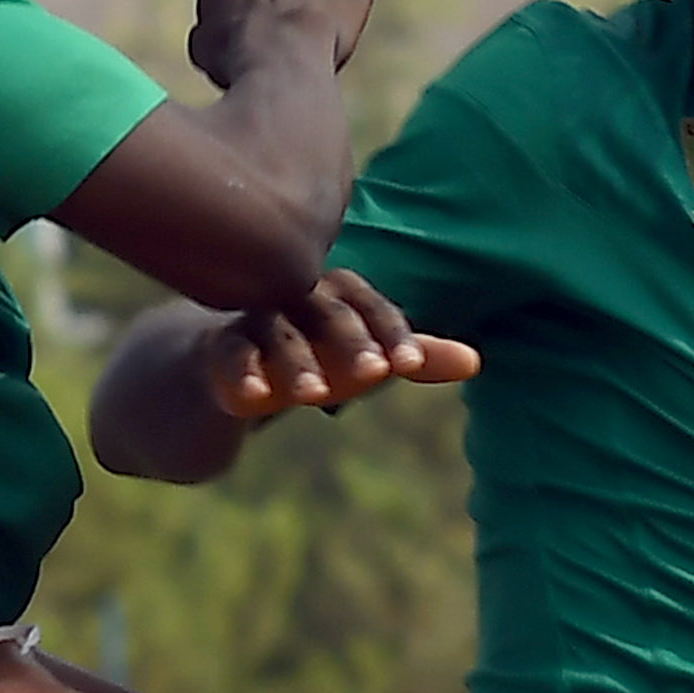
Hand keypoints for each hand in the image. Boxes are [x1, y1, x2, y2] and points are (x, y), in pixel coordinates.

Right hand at [194, 272, 476, 424]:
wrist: (229, 368)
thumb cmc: (310, 353)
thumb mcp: (362, 356)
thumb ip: (415, 356)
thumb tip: (476, 361)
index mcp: (338, 293)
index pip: (372, 306)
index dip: (392, 332)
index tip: (409, 365)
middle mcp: (297, 296)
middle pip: (328, 312)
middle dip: (351, 342)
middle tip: (374, 375)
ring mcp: (254, 319)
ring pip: (277, 331)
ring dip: (297, 361)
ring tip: (317, 395)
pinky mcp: (217, 348)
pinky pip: (228, 353)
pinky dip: (242, 372)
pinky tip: (253, 399)